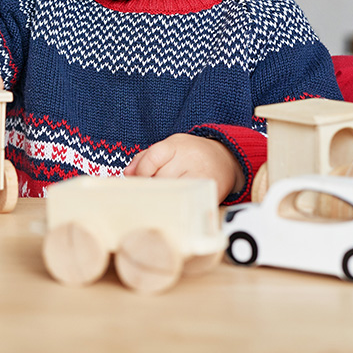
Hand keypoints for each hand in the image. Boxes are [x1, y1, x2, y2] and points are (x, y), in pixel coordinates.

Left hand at [123, 133, 239, 203]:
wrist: (225, 159)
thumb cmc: (189, 155)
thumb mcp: (169, 147)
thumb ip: (145, 158)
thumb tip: (127, 174)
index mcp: (177, 145)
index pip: (153, 157)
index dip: (142, 171)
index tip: (139, 180)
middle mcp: (191, 159)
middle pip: (161, 178)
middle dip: (152, 188)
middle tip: (149, 194)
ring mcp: (202, 176)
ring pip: (173, 192)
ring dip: (163, 199)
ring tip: (162, 200)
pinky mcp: (209, 192)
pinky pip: (187, 202)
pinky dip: (177, 206)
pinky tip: (174, 207)